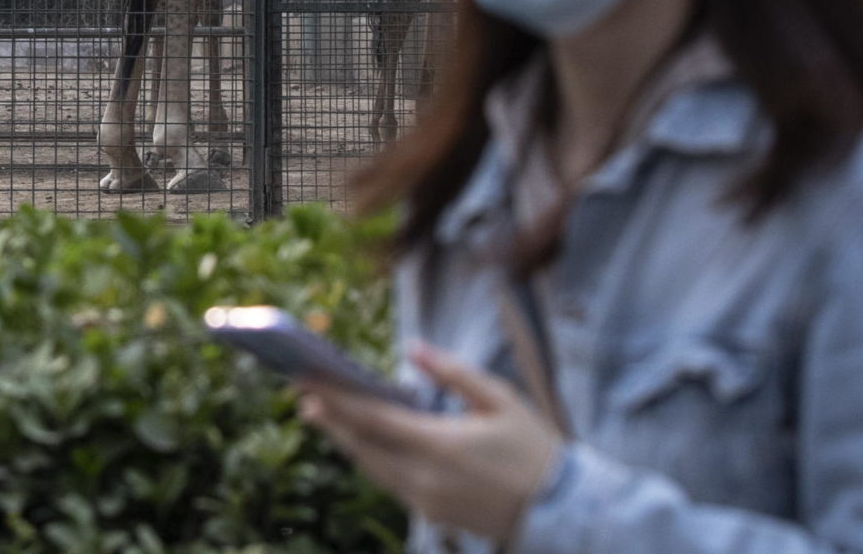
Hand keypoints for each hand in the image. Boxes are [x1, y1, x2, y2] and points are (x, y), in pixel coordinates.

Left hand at [297, 343, 564, 541]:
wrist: (559, 510)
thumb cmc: (533, 448)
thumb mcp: (501, 400)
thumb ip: (454, 373)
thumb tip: (412, 349)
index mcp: (440, 445)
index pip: (373, 419)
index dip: (337, 398)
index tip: (308, 379)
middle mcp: (425, 478)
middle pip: (362, 446)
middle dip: (330, 419)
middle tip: (302, 392)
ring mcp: (426, 501)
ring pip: (372, 467)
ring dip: (346, 440)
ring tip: (324, 412)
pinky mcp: (432, 515)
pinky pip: (390, 482)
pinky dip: (371, 459)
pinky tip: (363, 441)